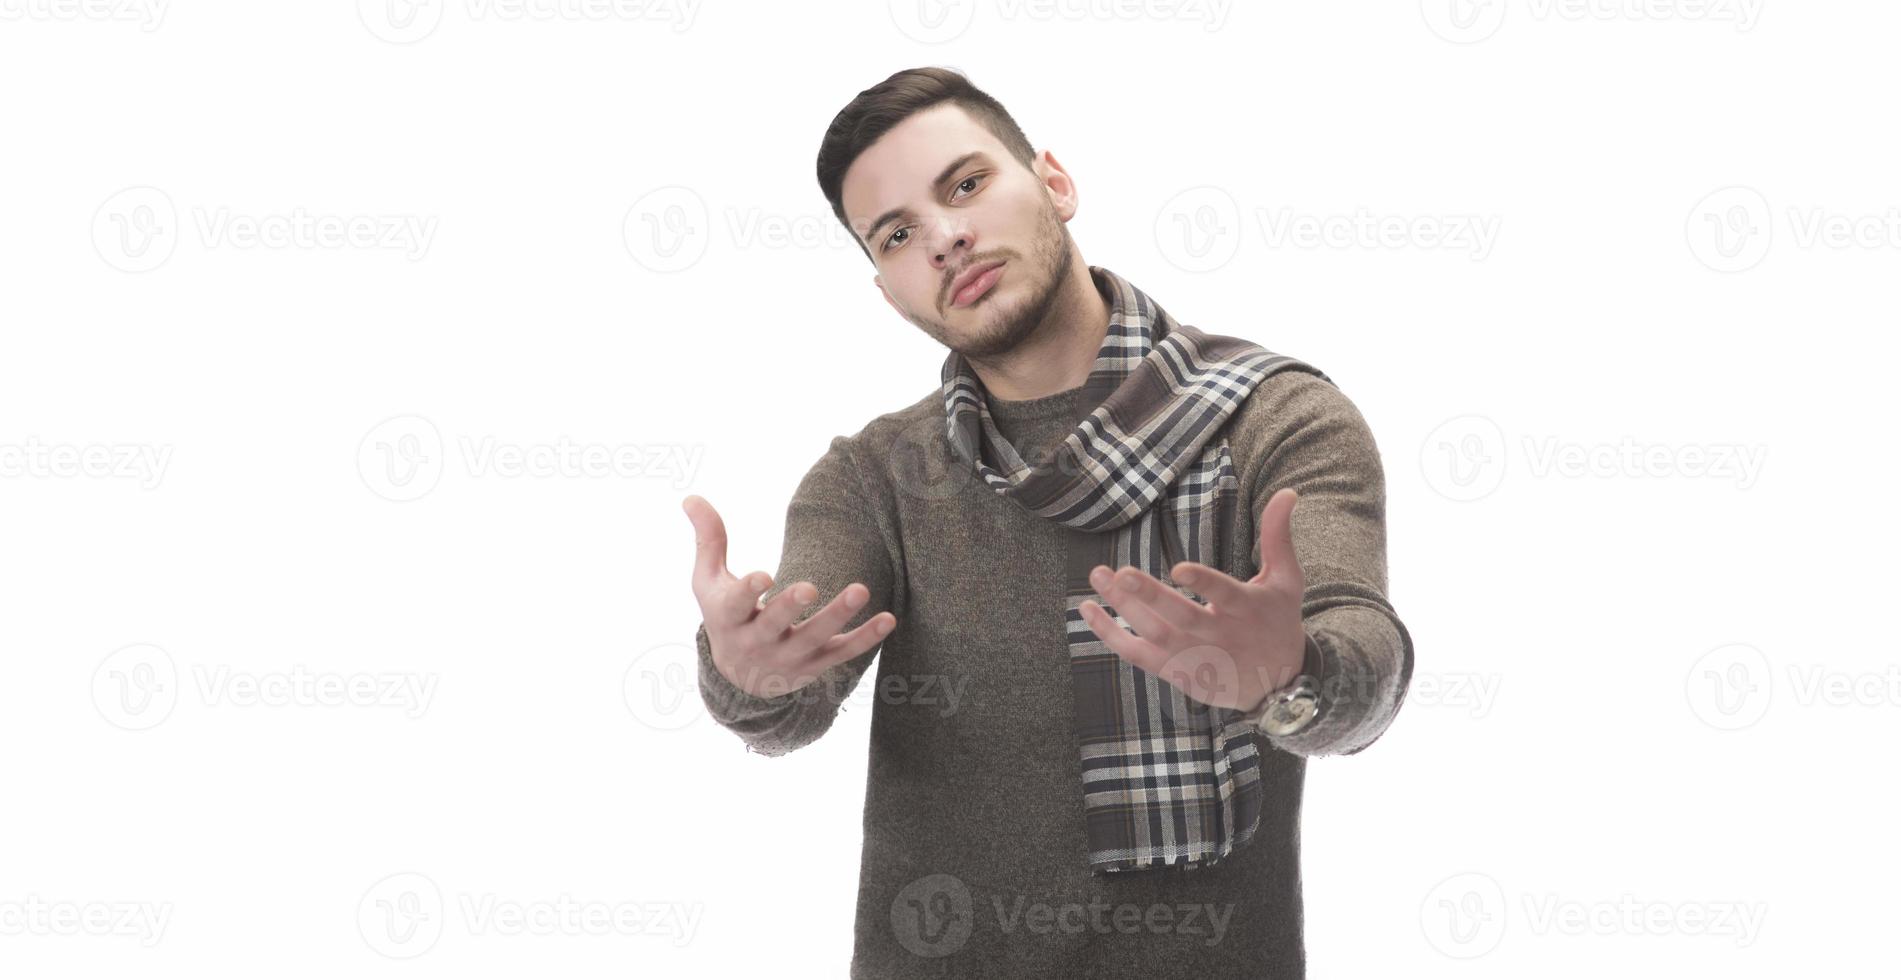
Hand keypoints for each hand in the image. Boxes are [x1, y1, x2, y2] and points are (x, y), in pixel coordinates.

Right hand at [684, 494, 895, 699]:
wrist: (739, 678)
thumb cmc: (726, 615)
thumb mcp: (708, 581)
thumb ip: (708, 539)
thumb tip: (691, 496)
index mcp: (728, 618)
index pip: (735, 606)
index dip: (748, 591)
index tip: (761, 577)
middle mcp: (756, 641)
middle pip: (773, 625)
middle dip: (789, 607)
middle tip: (809, 587)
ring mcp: (787, 657)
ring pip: (814, 639)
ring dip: (837, 616)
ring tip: (861, 590)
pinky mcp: (814, 666)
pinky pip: (842, 654)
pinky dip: (865, 639)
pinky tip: (888, 619)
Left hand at [1078, 487, 1306, 713]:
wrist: (1277, 685)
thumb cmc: (1278, 622)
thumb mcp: (1286, 581)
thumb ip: (1277, 537)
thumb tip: (1287, 492)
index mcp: (1245, 609)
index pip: (1223, 595)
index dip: (1202, 583)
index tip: (1179, 568)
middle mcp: (1217, 635)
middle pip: (1179, 617)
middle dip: (1149, 596)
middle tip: (1120, 573)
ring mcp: (1193, 656)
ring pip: (1153, 634)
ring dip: (1122, 607)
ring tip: (1098, 576)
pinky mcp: (1175, 672)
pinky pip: (1136, 654)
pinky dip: (1110, 635)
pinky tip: (1088, 610)